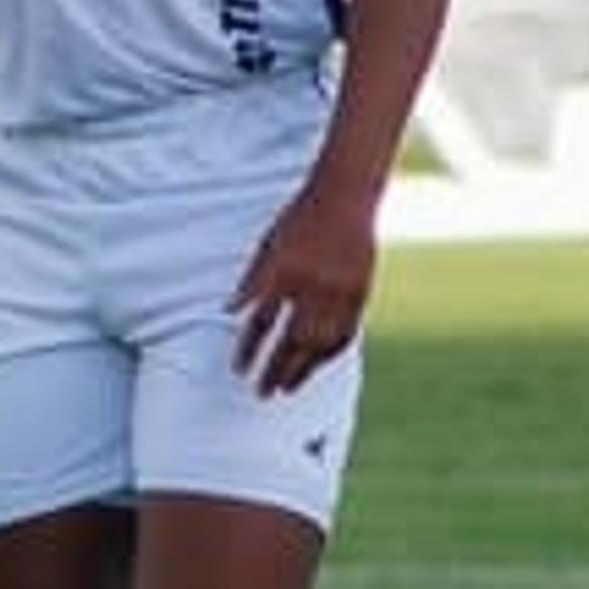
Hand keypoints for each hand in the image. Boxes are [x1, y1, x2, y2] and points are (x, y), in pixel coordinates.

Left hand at [228, 185, 376, 396]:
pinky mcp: (360, 293)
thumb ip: (252, 281)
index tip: (238, 369)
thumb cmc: (301, 217)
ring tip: (287, 389)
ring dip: (302, 370)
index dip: (249, 347)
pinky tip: (317, 365)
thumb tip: (228, 313)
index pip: (262, 320)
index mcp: (284, 270)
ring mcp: (339, 291)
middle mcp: (312, 285)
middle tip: (261, 392)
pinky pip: (345, 332)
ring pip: (319, 342)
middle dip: (274, 369)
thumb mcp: (268, 243)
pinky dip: (330, 353)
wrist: (346, 196)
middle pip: (291, 340)